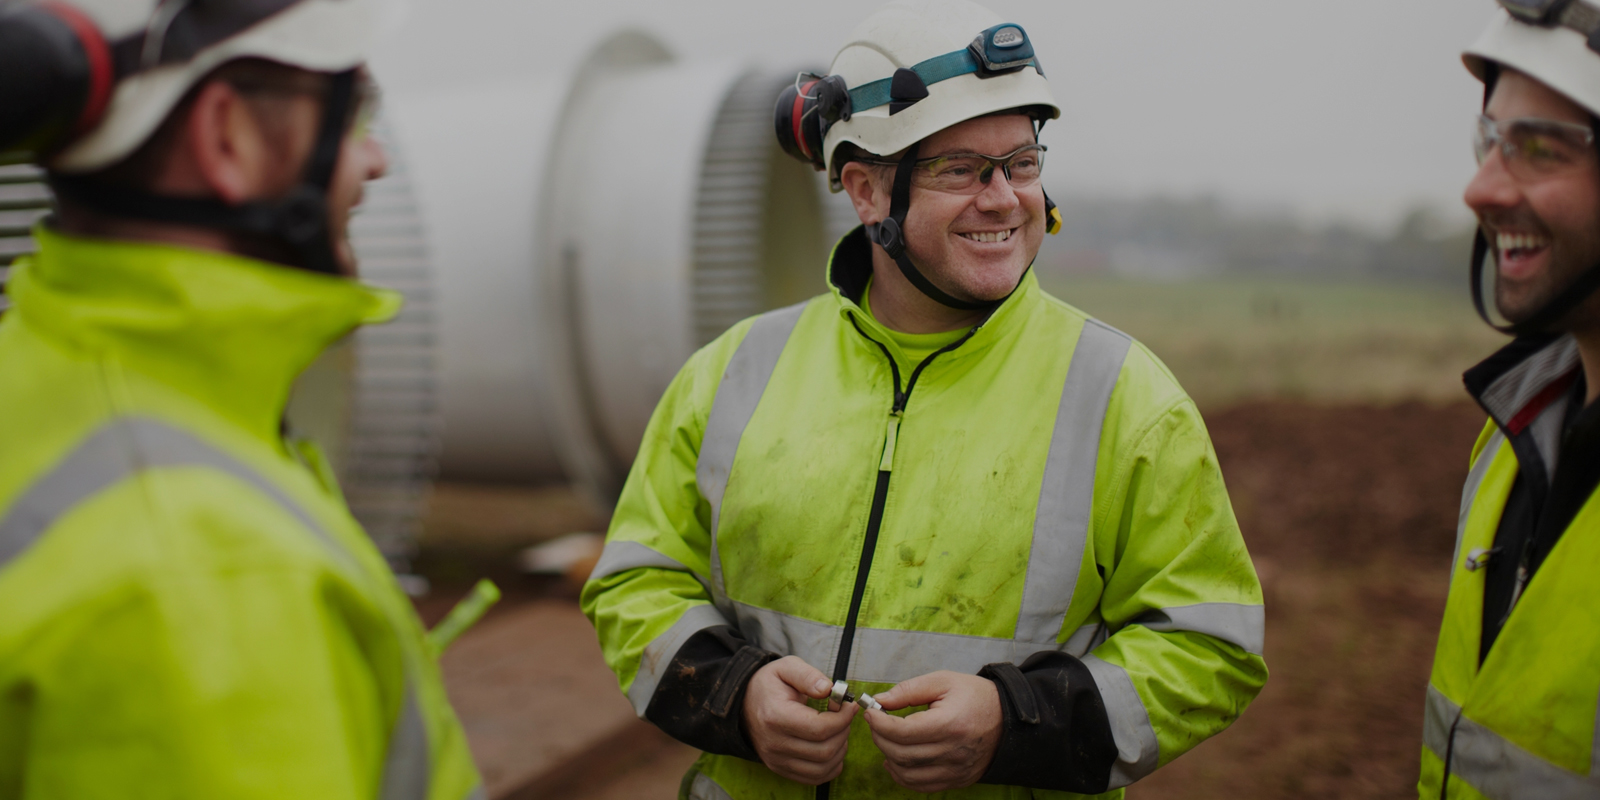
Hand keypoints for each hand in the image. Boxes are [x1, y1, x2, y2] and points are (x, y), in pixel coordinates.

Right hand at [742, 656, 857, 783]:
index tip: (850, 706)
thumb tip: (828, 689)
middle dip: (843, 732)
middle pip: (824, 750)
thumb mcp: (786, 667)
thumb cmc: (768, 685)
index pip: (819, 729)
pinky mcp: (780, 768)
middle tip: (844, 716)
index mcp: (775, 716)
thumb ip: (808, 676)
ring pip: (822, 767)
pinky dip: (831, 766)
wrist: (744, 703)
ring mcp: (776, 760)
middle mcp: (774, 743)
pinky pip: (814, 778)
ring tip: (838, 730)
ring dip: (840, 749)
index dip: (843, 719)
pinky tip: (833, 747)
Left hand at [863, 670, 1002, 792]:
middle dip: (880, 738)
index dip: (880, 723)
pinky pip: (922, 786)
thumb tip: (880, 700)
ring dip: (888, 758)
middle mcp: (953, 751)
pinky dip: (902, 776)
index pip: (903, 731)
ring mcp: (956, 769)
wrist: (1008, 719)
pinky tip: (895, 761)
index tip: (871, 712)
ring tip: (885, 740)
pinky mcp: (957, 780)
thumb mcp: (943, 681)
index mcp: (950, 723)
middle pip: (902, 754)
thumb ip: (909, 690)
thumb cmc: (976, 697)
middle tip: (876, 723)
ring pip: (908, 774)